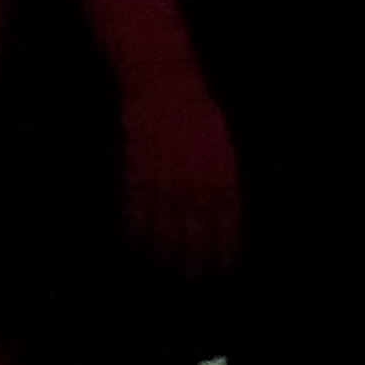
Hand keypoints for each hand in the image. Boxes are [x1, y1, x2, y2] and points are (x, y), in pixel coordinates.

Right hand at [118, 64, 240, 275]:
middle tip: (192, 279)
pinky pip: (135, 214)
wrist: (164, 85)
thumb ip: (227, 181)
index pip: (226, 227)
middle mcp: (194, 184)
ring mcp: (164, 181)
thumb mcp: (224, 145)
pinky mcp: (138, 175)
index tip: (224, 270)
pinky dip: (134, 233)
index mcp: (222, 176)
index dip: (224, 252)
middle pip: (195, 236)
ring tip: (164, 271)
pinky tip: (135, 245)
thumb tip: (231, 216)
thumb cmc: (198, 113)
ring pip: (163, 231)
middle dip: (194, 262)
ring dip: (163, 255)